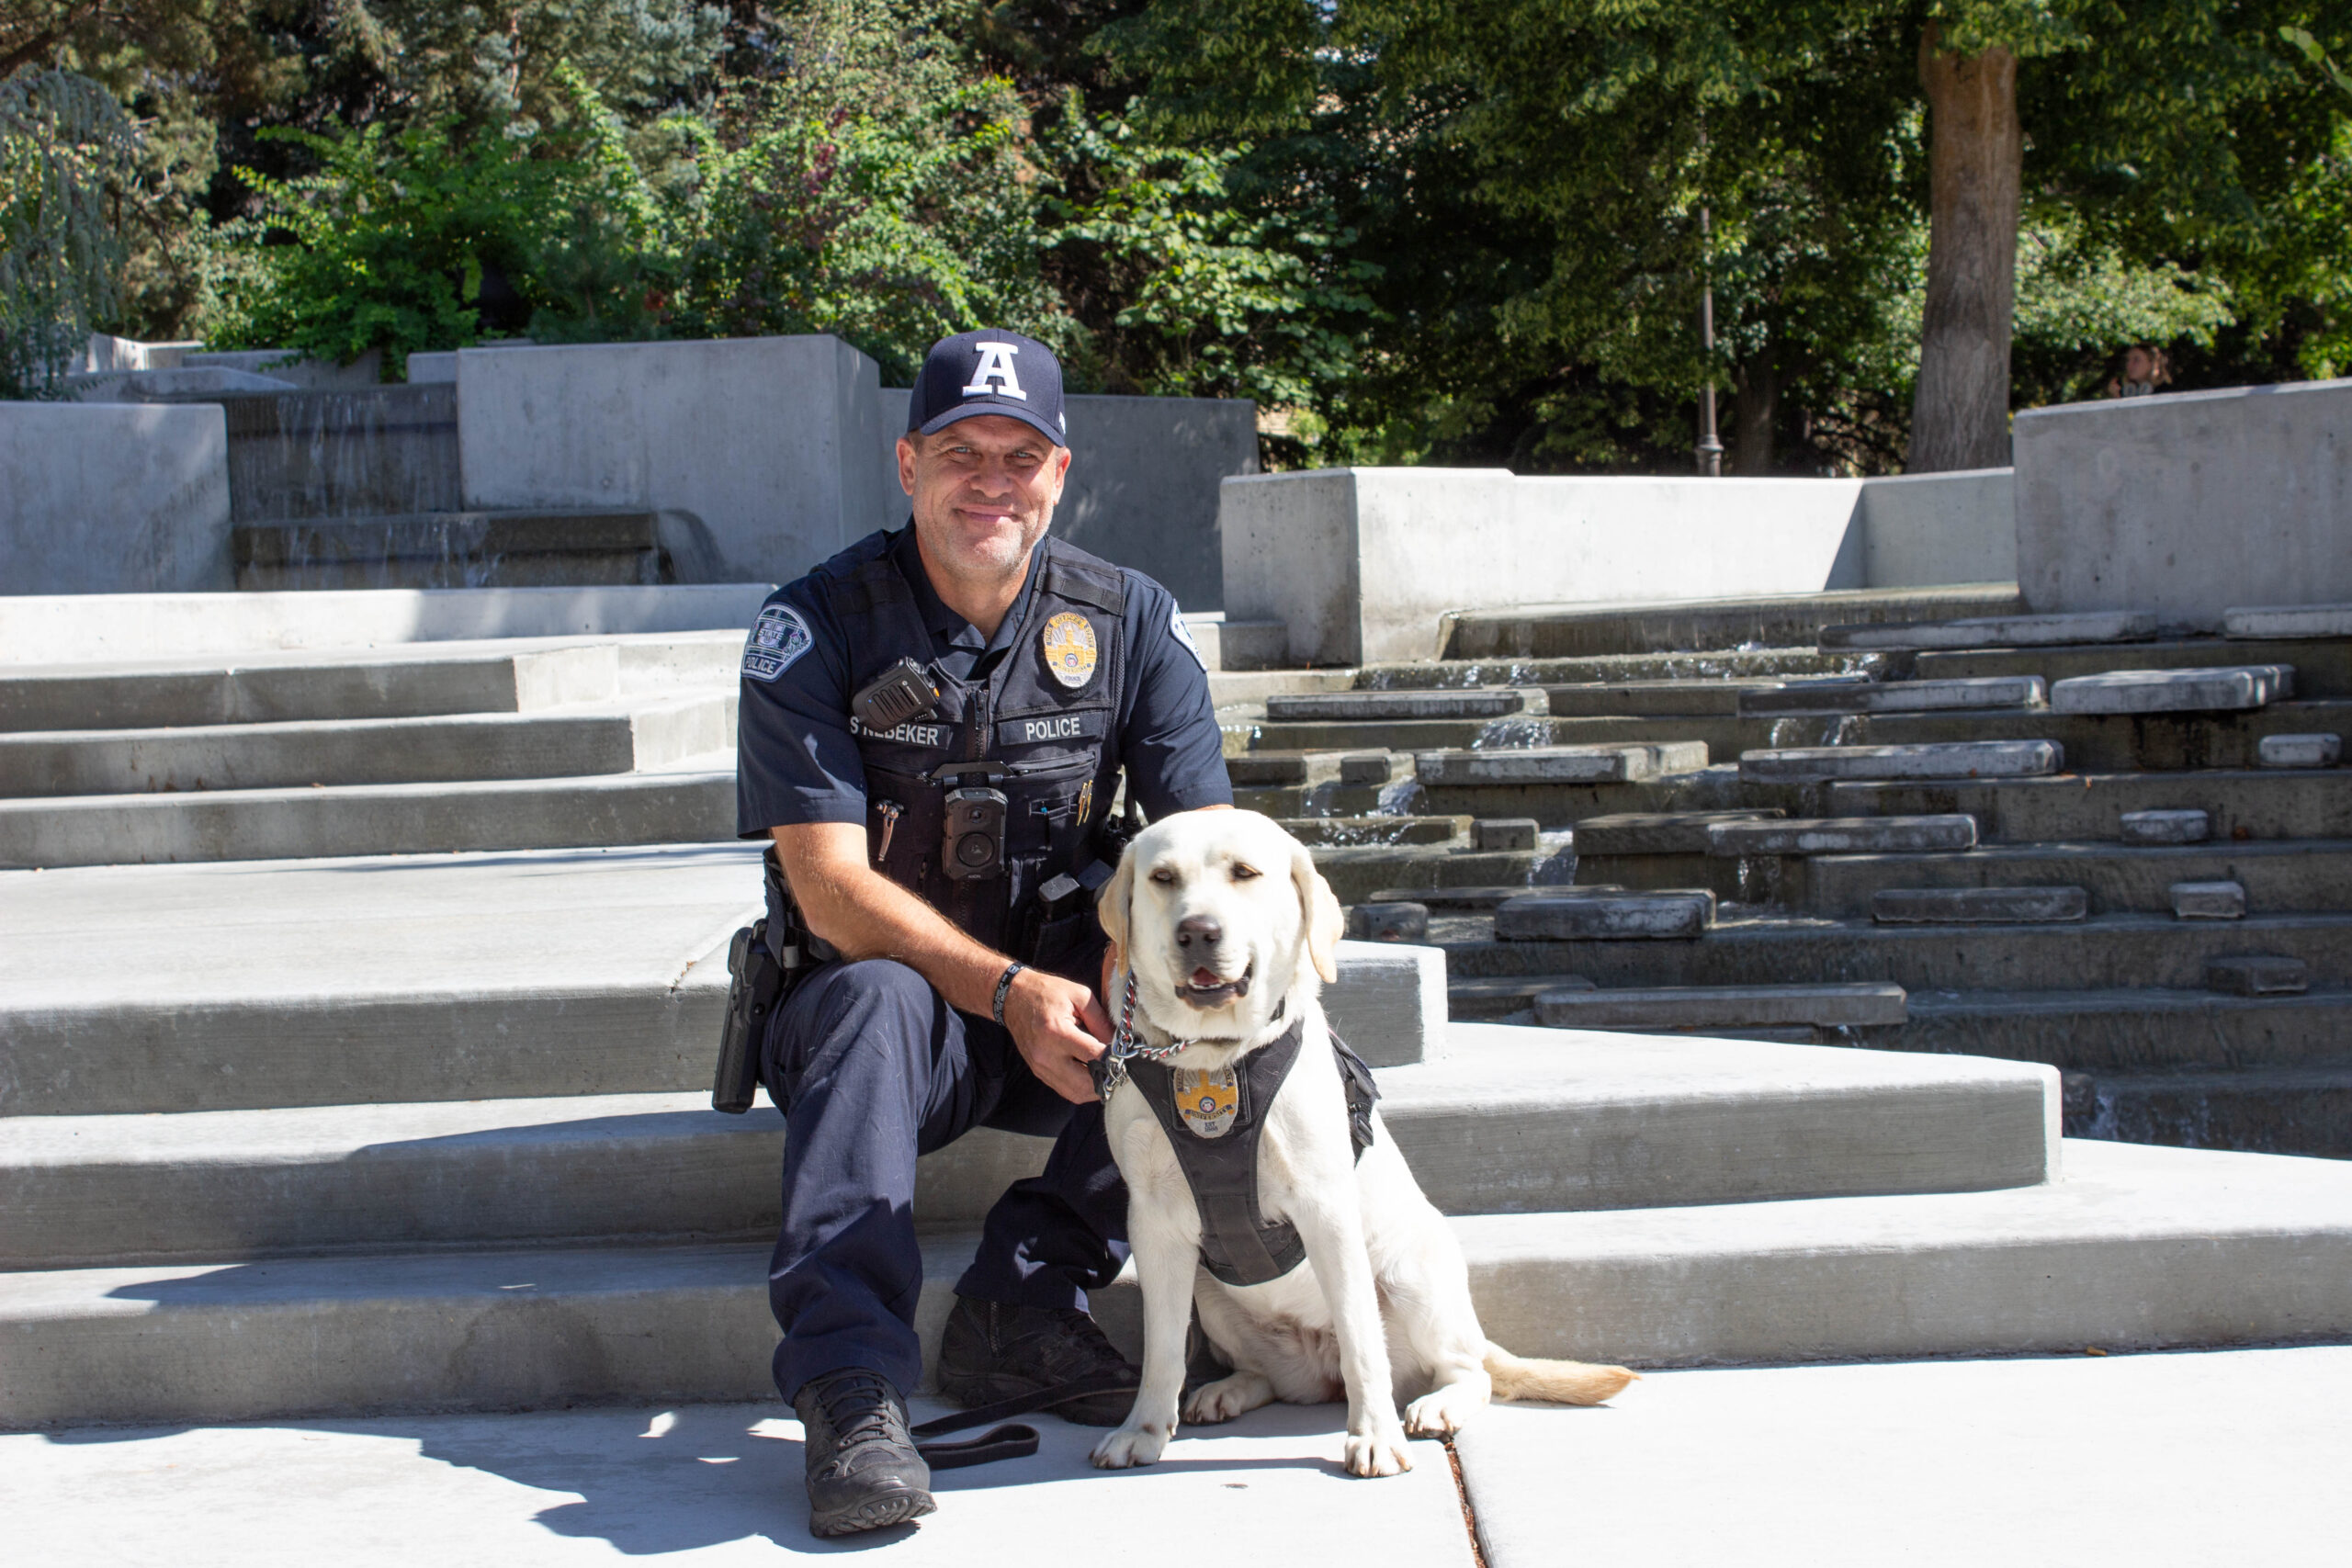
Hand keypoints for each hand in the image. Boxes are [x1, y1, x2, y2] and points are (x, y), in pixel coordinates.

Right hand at [1003, 966, 1111, 1102]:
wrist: (1013, 998)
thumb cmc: (1047, 992)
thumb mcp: (1079, 996)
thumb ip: (1101, 1021)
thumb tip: (1119, 1043)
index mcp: (1056, 1032)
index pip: (1094, 1056)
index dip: (1114, 1059)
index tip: (1126, 1055)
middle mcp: (1046, 1055)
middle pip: (1085, 1083)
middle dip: (1107, 1079)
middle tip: (1120, 1068)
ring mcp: (1040, 1067)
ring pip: (1076, 1093)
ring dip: (1095, 1088)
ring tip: (1107, 1073)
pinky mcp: (1039, 1072)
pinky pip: (1065, 1090)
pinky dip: (1082, 1087)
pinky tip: (1092, 1074)